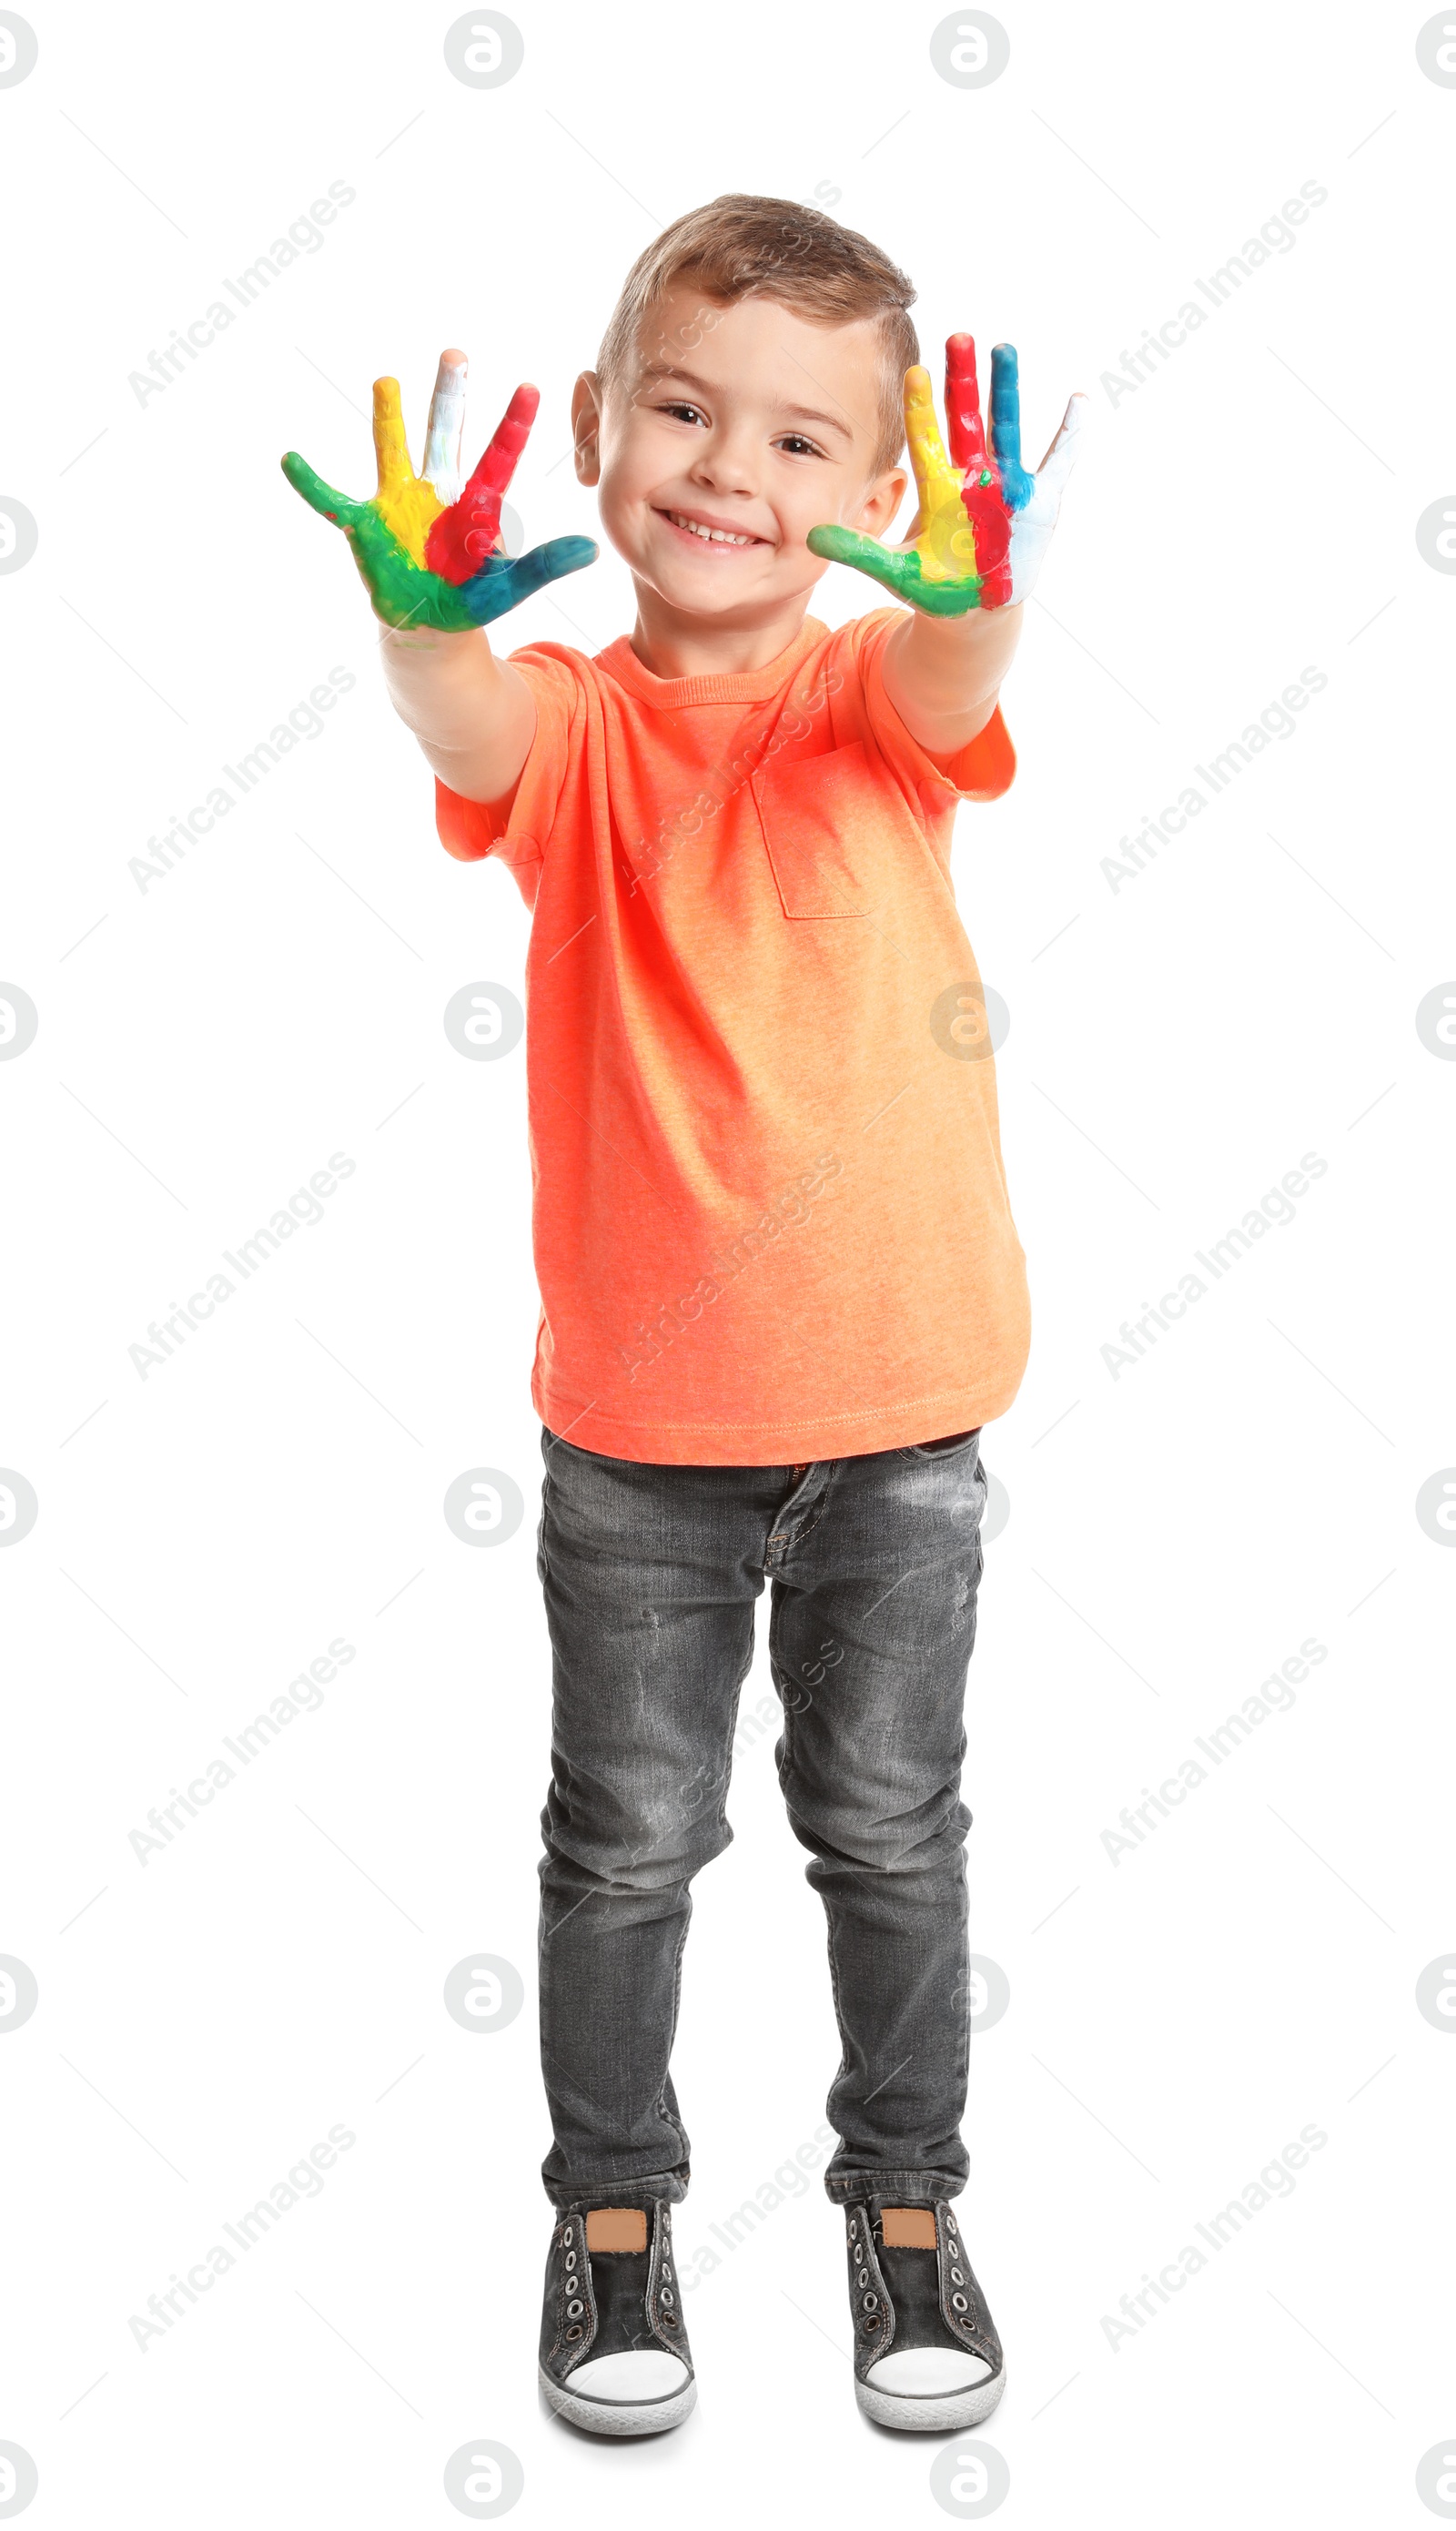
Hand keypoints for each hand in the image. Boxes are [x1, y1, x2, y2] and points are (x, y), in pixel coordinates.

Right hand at [282, 351, 597, 630]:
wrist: (428, 624)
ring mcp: (397, 503)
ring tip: (386, 381)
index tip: (531, 387)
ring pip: (392, 449)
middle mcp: (436, 491)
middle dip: (449, 397)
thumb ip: (545, 566)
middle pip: (444, 435)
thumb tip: (592, 550)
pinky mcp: (365, 526)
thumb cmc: (469, 599)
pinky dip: (311, 483)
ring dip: (389, 417)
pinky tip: (290, 459)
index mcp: (475, 503)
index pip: (499, 456)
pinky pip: (332, 500)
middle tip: (456, 353)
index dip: (513, 424)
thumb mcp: (510, 586)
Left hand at [807, 337, 1082, 613]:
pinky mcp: (1039, 503)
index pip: (926, 442)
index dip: (921, 409)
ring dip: (1007, 392)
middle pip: (967, 421)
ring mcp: (1008, 487)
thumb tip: (811, 537)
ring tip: (1005, 350)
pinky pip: (1058, 463)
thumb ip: (858, 551)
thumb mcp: (894, 570)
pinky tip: (1079, 402)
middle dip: (964, 381)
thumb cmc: (934, 585)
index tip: (914, 371)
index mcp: (939, 490)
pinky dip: (1070, 435)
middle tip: (959, 337)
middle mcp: (973, 479)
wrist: (973, 609)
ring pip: (1006, 430)